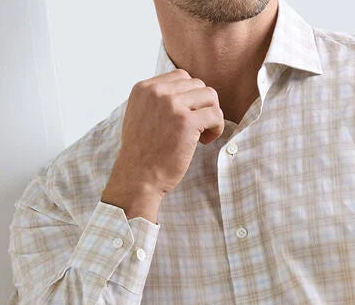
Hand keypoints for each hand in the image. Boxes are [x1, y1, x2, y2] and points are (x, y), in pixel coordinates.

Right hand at [101, 68, 223, 221]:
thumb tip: (183, 94)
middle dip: (202, 106)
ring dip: (212, 114)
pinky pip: (215, 114)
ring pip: (209, 96)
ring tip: (203, 134)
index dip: (190, 97)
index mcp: (144, 88)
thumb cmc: (142, 154)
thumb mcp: (140, 116)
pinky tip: (205, 141)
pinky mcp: (186, 122)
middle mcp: (157, 92)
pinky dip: (217, 127)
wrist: (137, 177)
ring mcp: (172, 105)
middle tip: (197, 128)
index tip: (187, 117)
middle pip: (197, 84)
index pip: (180, 76)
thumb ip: (156, 101)